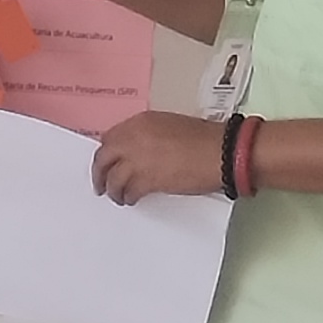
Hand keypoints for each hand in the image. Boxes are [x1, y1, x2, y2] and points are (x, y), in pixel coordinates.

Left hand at [90, 112, 227, 205]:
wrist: (222, 152)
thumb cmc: (205, 138)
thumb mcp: (171, 126)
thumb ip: (150, 135)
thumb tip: (142, 150)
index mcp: (140, 122)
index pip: (111, 137)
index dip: (108, 152)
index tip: (108, 161)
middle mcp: (133, 138)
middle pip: (104, 157)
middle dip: (100, 172)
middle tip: (100, 183)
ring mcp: (138, 159)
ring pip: (112, 178)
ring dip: (113, 189)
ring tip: (117, 196)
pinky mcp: (147, 180)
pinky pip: (128, 191)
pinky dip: (128, 197)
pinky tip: (132, 200)